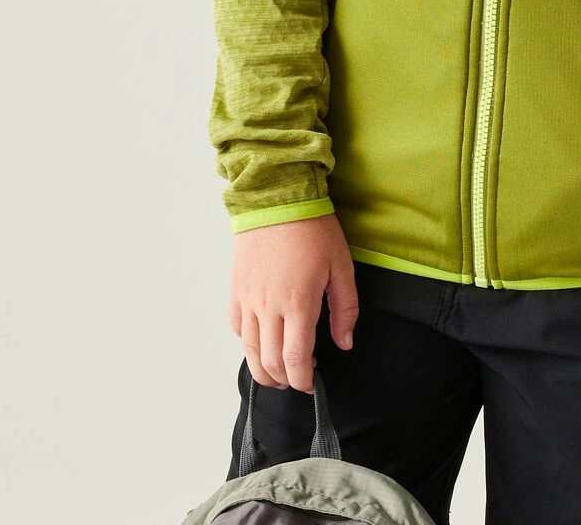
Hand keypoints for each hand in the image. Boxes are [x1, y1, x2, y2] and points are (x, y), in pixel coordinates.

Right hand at [229, 212, 358, 391]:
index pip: (296, 360)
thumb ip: (345, 308)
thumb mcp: (342, 264)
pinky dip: (248, 344)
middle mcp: (268, 308)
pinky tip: (262, 340)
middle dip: (285, 380)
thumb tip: (344, 343)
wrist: (276, 198)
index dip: (303, 380)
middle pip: (270, 363)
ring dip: (264, 370)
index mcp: (298, 303)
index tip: (312, 383)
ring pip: (249, 352)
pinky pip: (237, 329)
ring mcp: (248, 301)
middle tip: (299, 379)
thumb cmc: (313, 228)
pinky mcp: (235, 291)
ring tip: (280, 371)